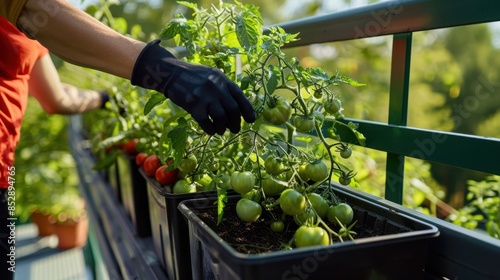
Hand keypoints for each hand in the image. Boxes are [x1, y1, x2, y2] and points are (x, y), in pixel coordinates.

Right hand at [131, 40, 255, 134]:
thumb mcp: (212, 76)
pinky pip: (206, 123)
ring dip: (223, 128)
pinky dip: (211, 130)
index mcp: (223, 79)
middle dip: (236, 123)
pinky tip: (211, 131)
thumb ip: (224, 88)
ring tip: (221, 130)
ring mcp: (204, 95)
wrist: (170, 74)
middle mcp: (216, 86)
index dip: (248, 110)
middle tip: (235, 129)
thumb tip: (237, 109)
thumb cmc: (193, 77)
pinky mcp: (193, 105)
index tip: (251, 120)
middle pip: (233, 110)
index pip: (240, 96)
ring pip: (221, 118)